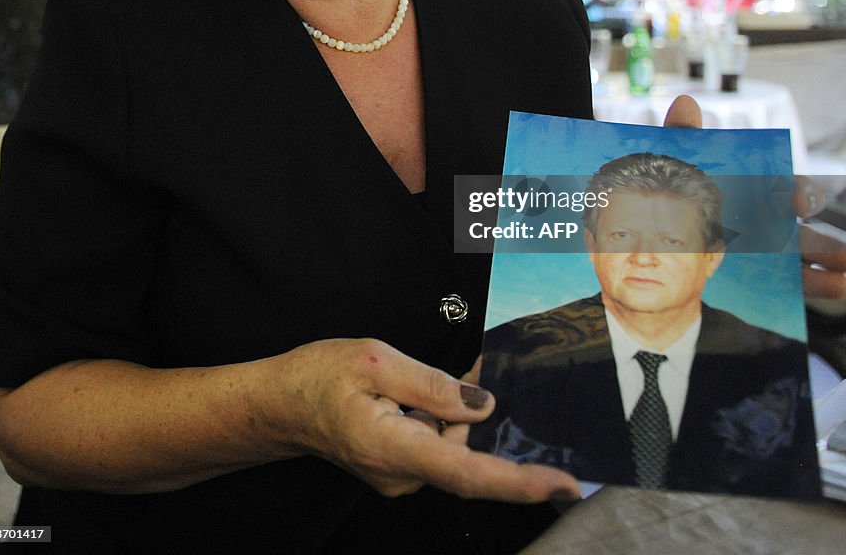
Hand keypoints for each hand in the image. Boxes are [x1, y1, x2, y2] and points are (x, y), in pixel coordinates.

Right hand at [270, 338, 580, 502]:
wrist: (279, 404)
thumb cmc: (319, 377)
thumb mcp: (376, 360)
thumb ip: (432, 385)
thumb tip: (482, 406)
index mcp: (394, 448)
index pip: (469, 475)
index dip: (520, 482)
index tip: (565, 484)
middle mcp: (401, 475)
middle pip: (464, 451)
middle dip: (472, 413)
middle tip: (468, 367)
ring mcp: (400, 477)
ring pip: (451, 444)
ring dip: (452, 411)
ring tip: (417, 376)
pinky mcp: (400, 469)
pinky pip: (436, 444)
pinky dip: (439, 417)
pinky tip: (417, 392)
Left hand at [662, 95, 845, 300]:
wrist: (653, 235)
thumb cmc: (677, 188)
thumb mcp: (676, 162)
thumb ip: (682, 134)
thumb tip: (685, 102)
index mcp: (757, 187)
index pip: (789, 188)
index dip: (802, 194)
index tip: (799, 207)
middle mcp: (769, 217)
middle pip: (805, 227)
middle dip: (828, 240)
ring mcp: (768, 247)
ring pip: (806, 255)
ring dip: (829, 265)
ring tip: (844, 282)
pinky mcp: (759, 273)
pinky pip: (790, 281)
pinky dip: (812, 286)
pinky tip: (832, 289)